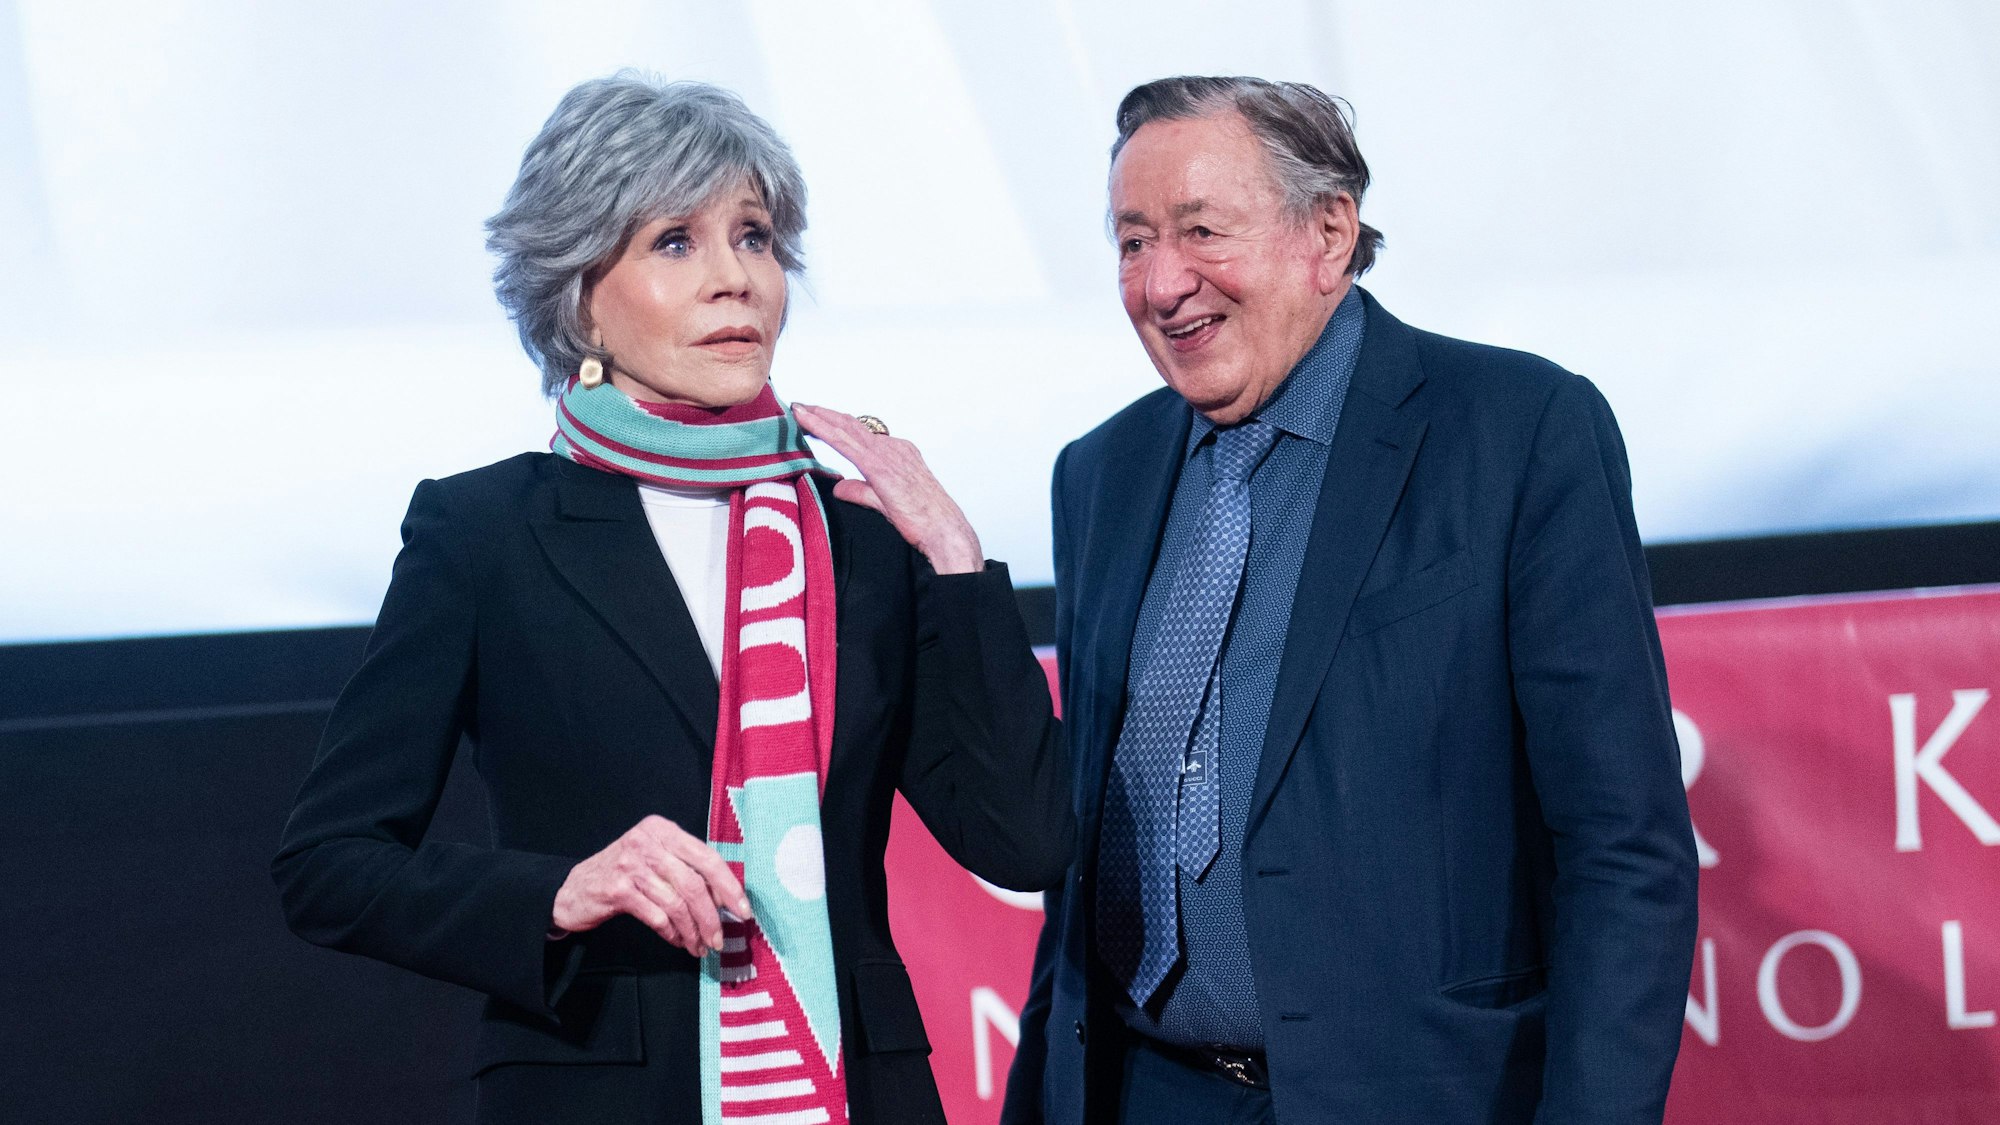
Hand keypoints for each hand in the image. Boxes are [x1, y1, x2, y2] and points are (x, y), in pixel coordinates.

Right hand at [551, 815, 751, 956]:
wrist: (573, 889)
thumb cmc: (625, 874)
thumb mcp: (655, 858)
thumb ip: (687, 868)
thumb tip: (727, 897)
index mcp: (663, 830)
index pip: (707, 857)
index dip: (729, 886)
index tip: (743, 910)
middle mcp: (647, 842)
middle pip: (694, 883)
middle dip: (712, 917)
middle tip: (720, 939)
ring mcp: (631, 865)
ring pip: (677, 903)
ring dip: (693, 931)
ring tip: (700, 946)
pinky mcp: (618, 889)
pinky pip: (657, 917)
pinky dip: (672, 933)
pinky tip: (678, 941)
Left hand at [792, 403, 984, 573]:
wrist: (943, 529)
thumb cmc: (924, 519)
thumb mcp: (883, 502)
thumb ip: (860, 491)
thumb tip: (840, 487)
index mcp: (898, 453)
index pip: (862, 435)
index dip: (839, 425)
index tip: (819, 419)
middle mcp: (893, 448)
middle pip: (851, 426)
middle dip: (825, 414)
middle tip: (801, 406)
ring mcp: (886, 453)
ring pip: (845, 428)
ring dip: (819, 416)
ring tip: (798, 408)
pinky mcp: (877, 465)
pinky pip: (843, 442)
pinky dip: (822, 428)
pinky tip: (806, 421)